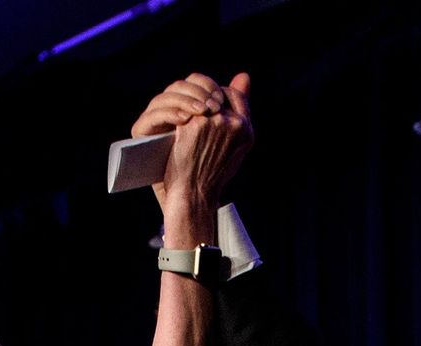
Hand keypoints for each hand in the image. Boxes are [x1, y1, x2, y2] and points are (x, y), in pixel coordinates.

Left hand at [130, 72, 252, 238]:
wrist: (195, 195)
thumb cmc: (212, 175)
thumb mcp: (235, 147)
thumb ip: (239, 115)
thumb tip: (244, 75)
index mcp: (246, 130)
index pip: (236, 95)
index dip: (220, 96)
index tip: (209, 105)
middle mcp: (234, 124)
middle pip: (216, 94)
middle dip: (204, 99)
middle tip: (193, 111)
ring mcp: (215, 122)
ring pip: (200, 99)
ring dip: (190, 103)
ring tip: (182, 117)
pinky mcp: (196, 124)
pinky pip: (185, 108)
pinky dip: (178, 113)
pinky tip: (173, 124)